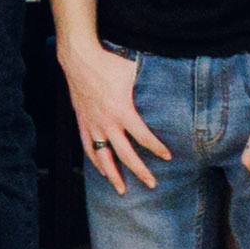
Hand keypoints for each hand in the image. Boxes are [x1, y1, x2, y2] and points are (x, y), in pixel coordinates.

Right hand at [61, 49, 164, 191]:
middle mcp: (107, 122)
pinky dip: (95, 161)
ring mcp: (93, 124)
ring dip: (113, 175)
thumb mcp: (134, 72)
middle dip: (140, 171)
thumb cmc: (109, 63)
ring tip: (122, 190)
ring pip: (103, 157)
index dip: (157, 148)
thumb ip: (148, 83)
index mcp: (122, 111)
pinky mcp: (82, 121)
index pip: (143, 137)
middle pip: (125, 154)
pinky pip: (88, 147)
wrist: (79, 58)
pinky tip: (102, 171)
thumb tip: (170, 82)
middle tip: (151, 185)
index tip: (167, 157)